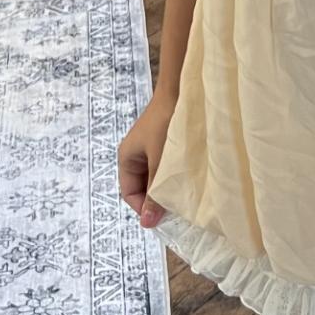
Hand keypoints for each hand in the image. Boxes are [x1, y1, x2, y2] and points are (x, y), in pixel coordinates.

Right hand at [118, 93, 175, 227]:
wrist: (182, 91)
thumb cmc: (167, 124)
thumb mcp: (161, 162)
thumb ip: (155, 191)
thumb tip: (147, 222)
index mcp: (127, 158)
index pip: (129, 194)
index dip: (143, 208)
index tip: (163, 219)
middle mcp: (135, 155)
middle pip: (141, 187)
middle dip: (156, 199)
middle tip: (177, 211)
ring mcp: (150, 149)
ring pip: (155, 178)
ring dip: (167, 188)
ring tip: (184, 197)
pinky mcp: (164, 144)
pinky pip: (165, 167)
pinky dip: (174, 176)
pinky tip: (188, 180)